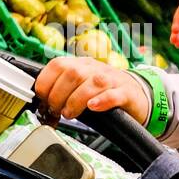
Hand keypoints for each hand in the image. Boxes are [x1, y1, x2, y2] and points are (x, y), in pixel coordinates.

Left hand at [34, 56, 149, 124]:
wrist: (137, 94)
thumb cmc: (104, 92)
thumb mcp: (81, 86)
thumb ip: (62, 90)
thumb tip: (41, 103)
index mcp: (81, 65)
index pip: (58, 64)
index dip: (46, 82)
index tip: (42, 99)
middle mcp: (95, 69)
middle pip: (72, 73)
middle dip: (58, 95)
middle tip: (57, 111)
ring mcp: (112, 80)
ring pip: (92, 83)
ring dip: (75, 100)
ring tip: (70, 113)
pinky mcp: (126, 93)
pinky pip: (113, 94)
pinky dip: (101, 100)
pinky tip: (93, 107)